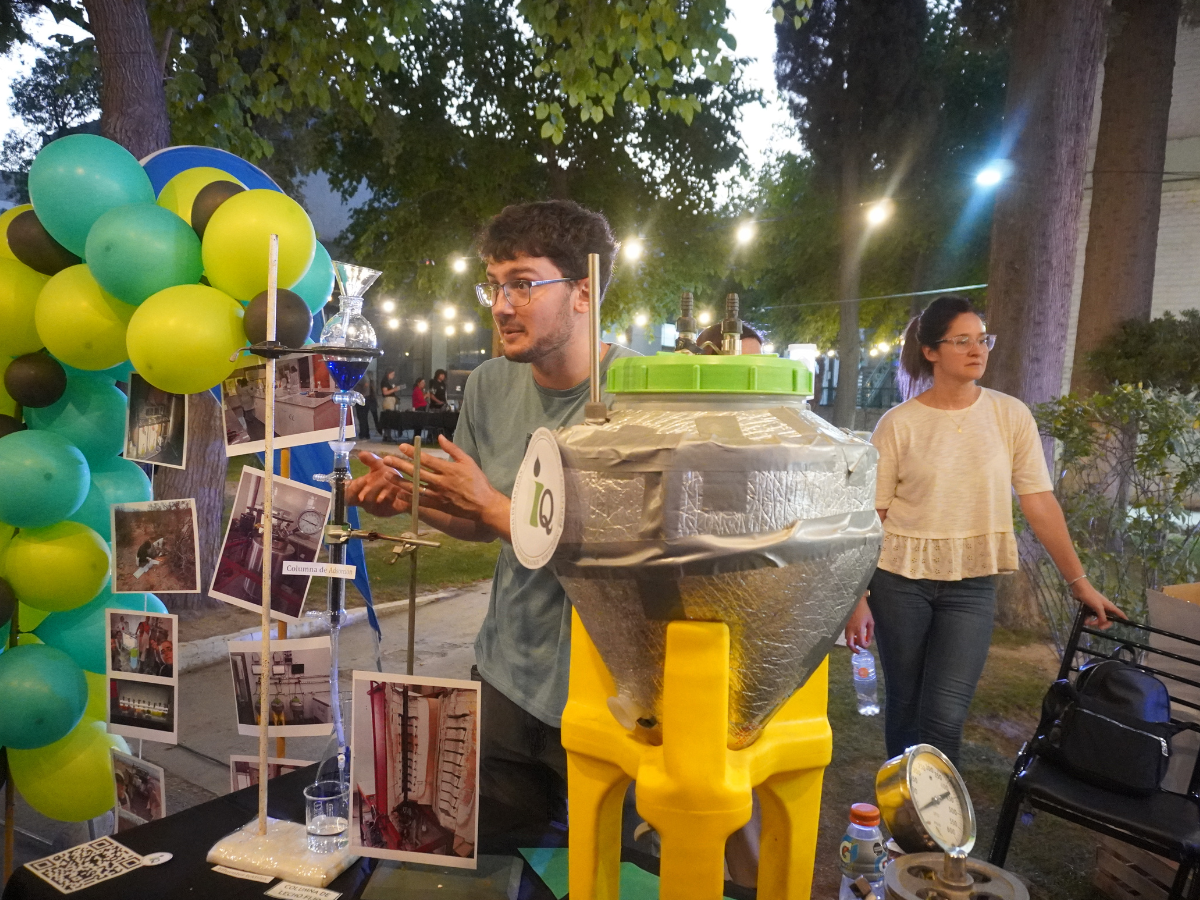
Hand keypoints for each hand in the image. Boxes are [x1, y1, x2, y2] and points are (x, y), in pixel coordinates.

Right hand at [346, 451, 412, 516]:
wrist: (407, 488)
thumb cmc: (389, 478)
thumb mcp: (380, 467)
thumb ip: (370, 461)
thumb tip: (361, 453)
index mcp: (361, 491)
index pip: (349, 494)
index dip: (352, 489)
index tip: (358, 480)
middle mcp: (366, 501)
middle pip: (361, 498)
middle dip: (365, 488)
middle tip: (368, 480)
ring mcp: (376, 508)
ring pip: (372, 501)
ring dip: (377, 491)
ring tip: (384, 482)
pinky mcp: (387, 512)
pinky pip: (386, 507)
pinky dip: (390, 497)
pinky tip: (396, 490)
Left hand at [378, 436, 507, 531]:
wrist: (483, 504)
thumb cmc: (477, 481)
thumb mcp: (468, 461)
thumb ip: (453, 449)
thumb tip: (440, 437)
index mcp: (449, 469)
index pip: (426, 460)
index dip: (413, 452)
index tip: (401, 447)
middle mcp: (441, 482)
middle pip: (416, 473)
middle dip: (400, 465)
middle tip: (387, 460)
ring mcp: (437, 495)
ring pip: (414, 488)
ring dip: (399, 481)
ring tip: (387, 475)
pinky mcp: (437, 505)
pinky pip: (419, 501)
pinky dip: (408, 497)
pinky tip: (398, 492)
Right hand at [844, 594, 873, 651]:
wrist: (855, 603)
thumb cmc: (864, 611)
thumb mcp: (870, 622)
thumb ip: (870, 632)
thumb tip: (869, 640)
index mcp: (859, 629)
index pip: (861, 643)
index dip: (866, 645)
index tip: (868, 643)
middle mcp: (851, 630)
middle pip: (850, 644)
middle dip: (854, 650)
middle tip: (859, 651)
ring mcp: (846, 628)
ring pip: (847, 640)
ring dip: (852, 643)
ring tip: (858, 642)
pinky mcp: (844, 626)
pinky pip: (846, 635)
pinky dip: (850, 638)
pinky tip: (855, 636)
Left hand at [1072, 580, 1124, 629]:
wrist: (1080, 589)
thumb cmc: (1091, 596)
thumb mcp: (1098, 607)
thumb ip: (1102, 616)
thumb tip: (1104, 623)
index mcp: (1109, 606)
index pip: (1118, 613)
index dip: (1123, 617)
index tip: (1126, 622)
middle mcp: (1105, 607)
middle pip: (1108, 618)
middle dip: (1104, 623)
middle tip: (1099, 627)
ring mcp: (1097, 607)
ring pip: (1099, 618)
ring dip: (1094, 622)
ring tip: (1088, 623)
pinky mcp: (1090, 607)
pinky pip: (1092, 616)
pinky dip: (1089, 619)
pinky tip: (1085, 621)